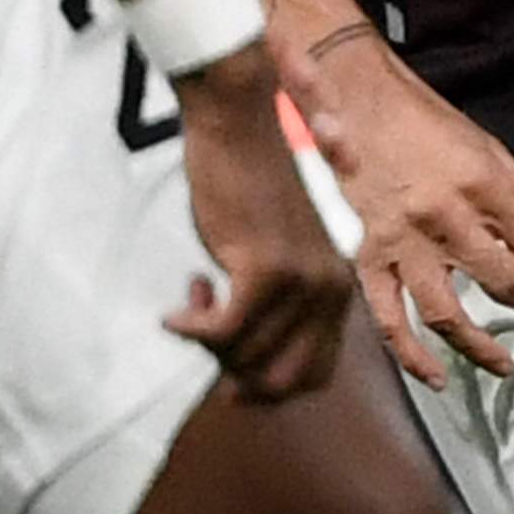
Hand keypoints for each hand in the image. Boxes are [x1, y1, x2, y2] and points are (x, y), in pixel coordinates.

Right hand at [162, 56, 352, 402]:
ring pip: (244, 356)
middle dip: (233, 373)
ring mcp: (302, 281)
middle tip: (206, 336)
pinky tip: (174, 313)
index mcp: (338, 291)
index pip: (315, 376)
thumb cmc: (245, 188)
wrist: (237, 127)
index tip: (230, 367)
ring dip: (205, 338)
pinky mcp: (266, 268)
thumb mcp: (275, 255)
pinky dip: (190, 330)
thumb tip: (243, 371)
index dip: (267, 386)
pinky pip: (222, 333)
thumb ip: (278, 308)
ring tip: (195, 292)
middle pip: (280, 381)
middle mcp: (330, 291)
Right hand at [295, 36, 513, 387]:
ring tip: (501, 361)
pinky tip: (435, 378)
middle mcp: (444, 217)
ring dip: (479, 344)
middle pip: (500, 277)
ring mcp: (403, 242)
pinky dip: (412, 356)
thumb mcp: (490, 150)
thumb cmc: (423, 121)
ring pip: (447, 312)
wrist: (355, 99)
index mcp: (481, 184)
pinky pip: (389, 319)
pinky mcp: (368, 257)